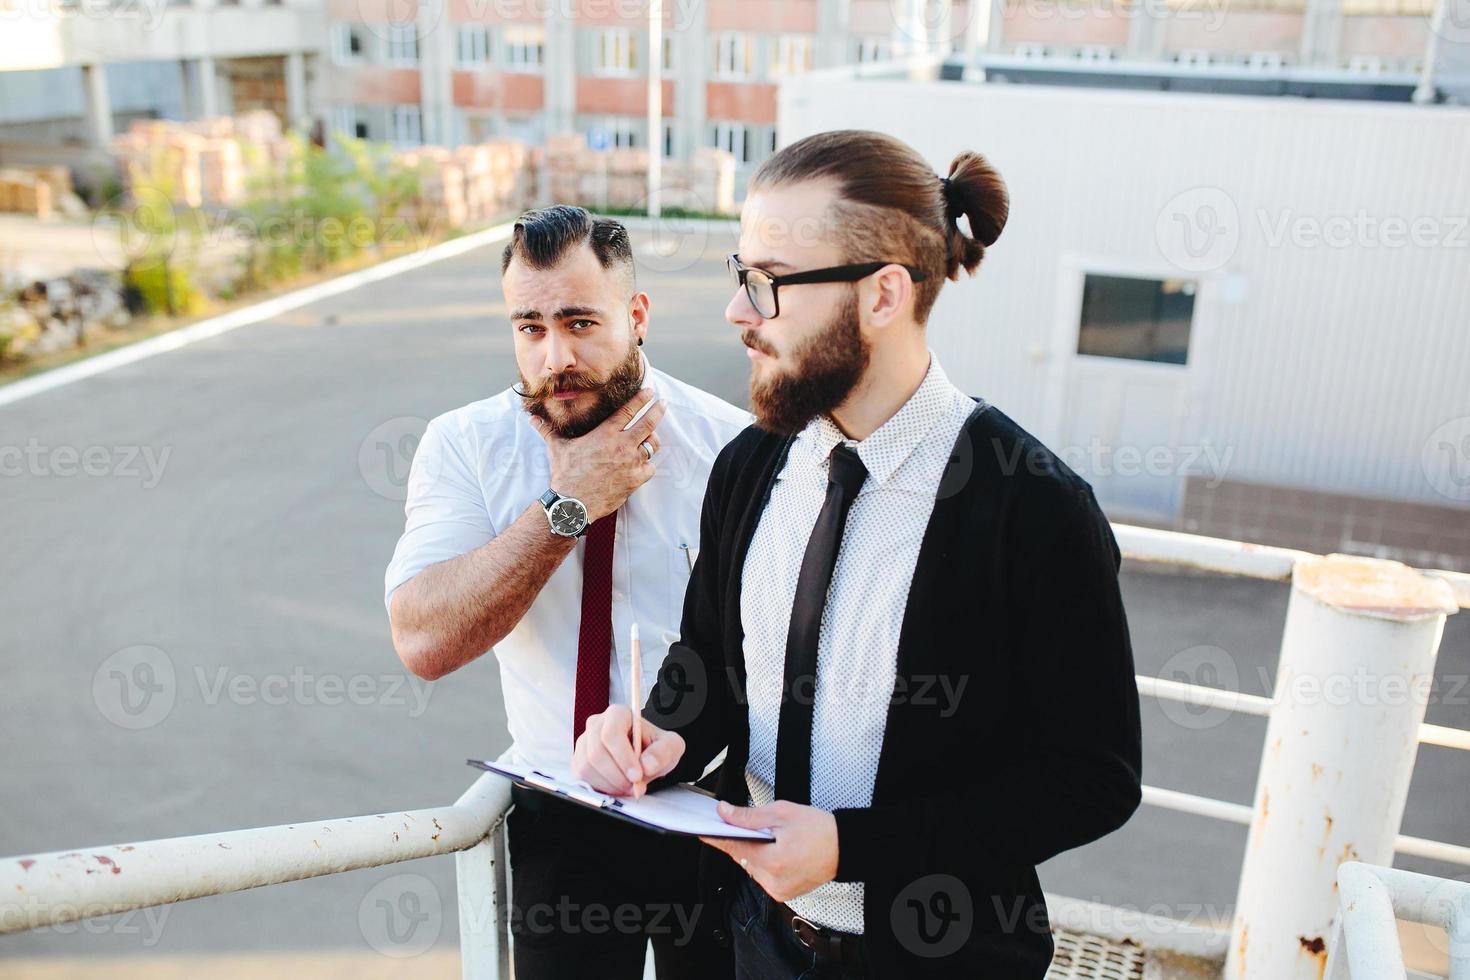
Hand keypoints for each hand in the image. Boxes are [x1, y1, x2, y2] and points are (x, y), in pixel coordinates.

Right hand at [528, 387, 666, 521]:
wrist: (573, 503)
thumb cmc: (566, 474)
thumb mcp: (557, 448)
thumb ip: (547, 431)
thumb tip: (532, 419)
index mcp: (605, 434)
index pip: (628, 411)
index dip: (641, 399)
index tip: (650, 392)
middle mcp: (621, 445)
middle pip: (648, 423)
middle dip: (658, 411)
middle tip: (663, 404)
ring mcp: (630, 463)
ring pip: (651, 446)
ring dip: (651, 442)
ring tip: (650, 439)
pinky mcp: (635, 480)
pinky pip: (650, 468)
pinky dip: (647, 466)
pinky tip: (642, 466)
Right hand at [571, 704, 685, 797]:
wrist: (646, 756)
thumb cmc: (656, 748)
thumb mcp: (671, 746)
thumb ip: (663, 752)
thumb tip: (646, 765)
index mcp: (618, 714)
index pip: (611, 734)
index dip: (623, 758)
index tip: (637, 776)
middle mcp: (597, 724)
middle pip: (596, 752)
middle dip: (617, 775)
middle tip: (634, 787)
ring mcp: (584, 742)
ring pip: (587, 766)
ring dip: (609, 784)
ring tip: (628, 787)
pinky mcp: (579, 759)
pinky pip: (582, 777)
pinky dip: (600, 787)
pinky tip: (616, 786)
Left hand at [701, 802, 839, 903]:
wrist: (846, 847)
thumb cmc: (820, 829)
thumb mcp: (783, 813)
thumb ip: (750, 815)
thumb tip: (725, 813)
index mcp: (772, 861)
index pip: (733, 847)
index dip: (716, 836)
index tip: (701, 830)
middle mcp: (773, 881)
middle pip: (742, 857)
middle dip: (744, 841)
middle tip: (755, 827)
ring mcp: (779, 890)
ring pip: (752, 868)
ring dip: (755, 852)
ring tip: (773, 838)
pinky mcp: (784, 894)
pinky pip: (764, 876)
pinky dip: (766, 863)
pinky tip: (778, 851)